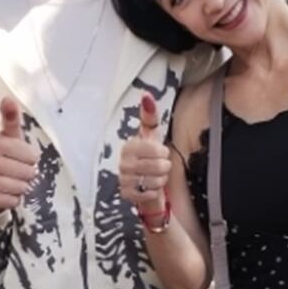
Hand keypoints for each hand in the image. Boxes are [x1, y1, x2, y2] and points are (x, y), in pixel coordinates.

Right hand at [0, 97, 37, 212]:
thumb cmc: (3, 155)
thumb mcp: (10, 136)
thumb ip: (11, 118)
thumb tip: (8, 98)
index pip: (33, 156)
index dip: (31, 159)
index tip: (20, 157)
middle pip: (29, 173)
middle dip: (27, 174)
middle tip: (15, 171)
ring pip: (22, 188)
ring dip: (20, 187)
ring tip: (10, 181)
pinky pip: (13, 201)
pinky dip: (13, 199)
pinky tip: (4, 192)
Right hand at [119, 94, 170, 208]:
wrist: (145, 181)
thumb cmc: (149, 155)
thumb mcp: (151, 135)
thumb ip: (149, 115)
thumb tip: (146, 94)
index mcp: (129, 145)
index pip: (157, 150)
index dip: (163, 153)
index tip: (159, 152)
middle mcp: (123, 161)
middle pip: (158, 167)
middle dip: (164, 168)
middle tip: (159, 166)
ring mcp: (123, 178)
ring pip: (155, 181)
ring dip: (160, 181)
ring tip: (155, 177)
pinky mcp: (125, 194)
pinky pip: (149, 194)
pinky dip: (154, 193)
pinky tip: (150, 188)